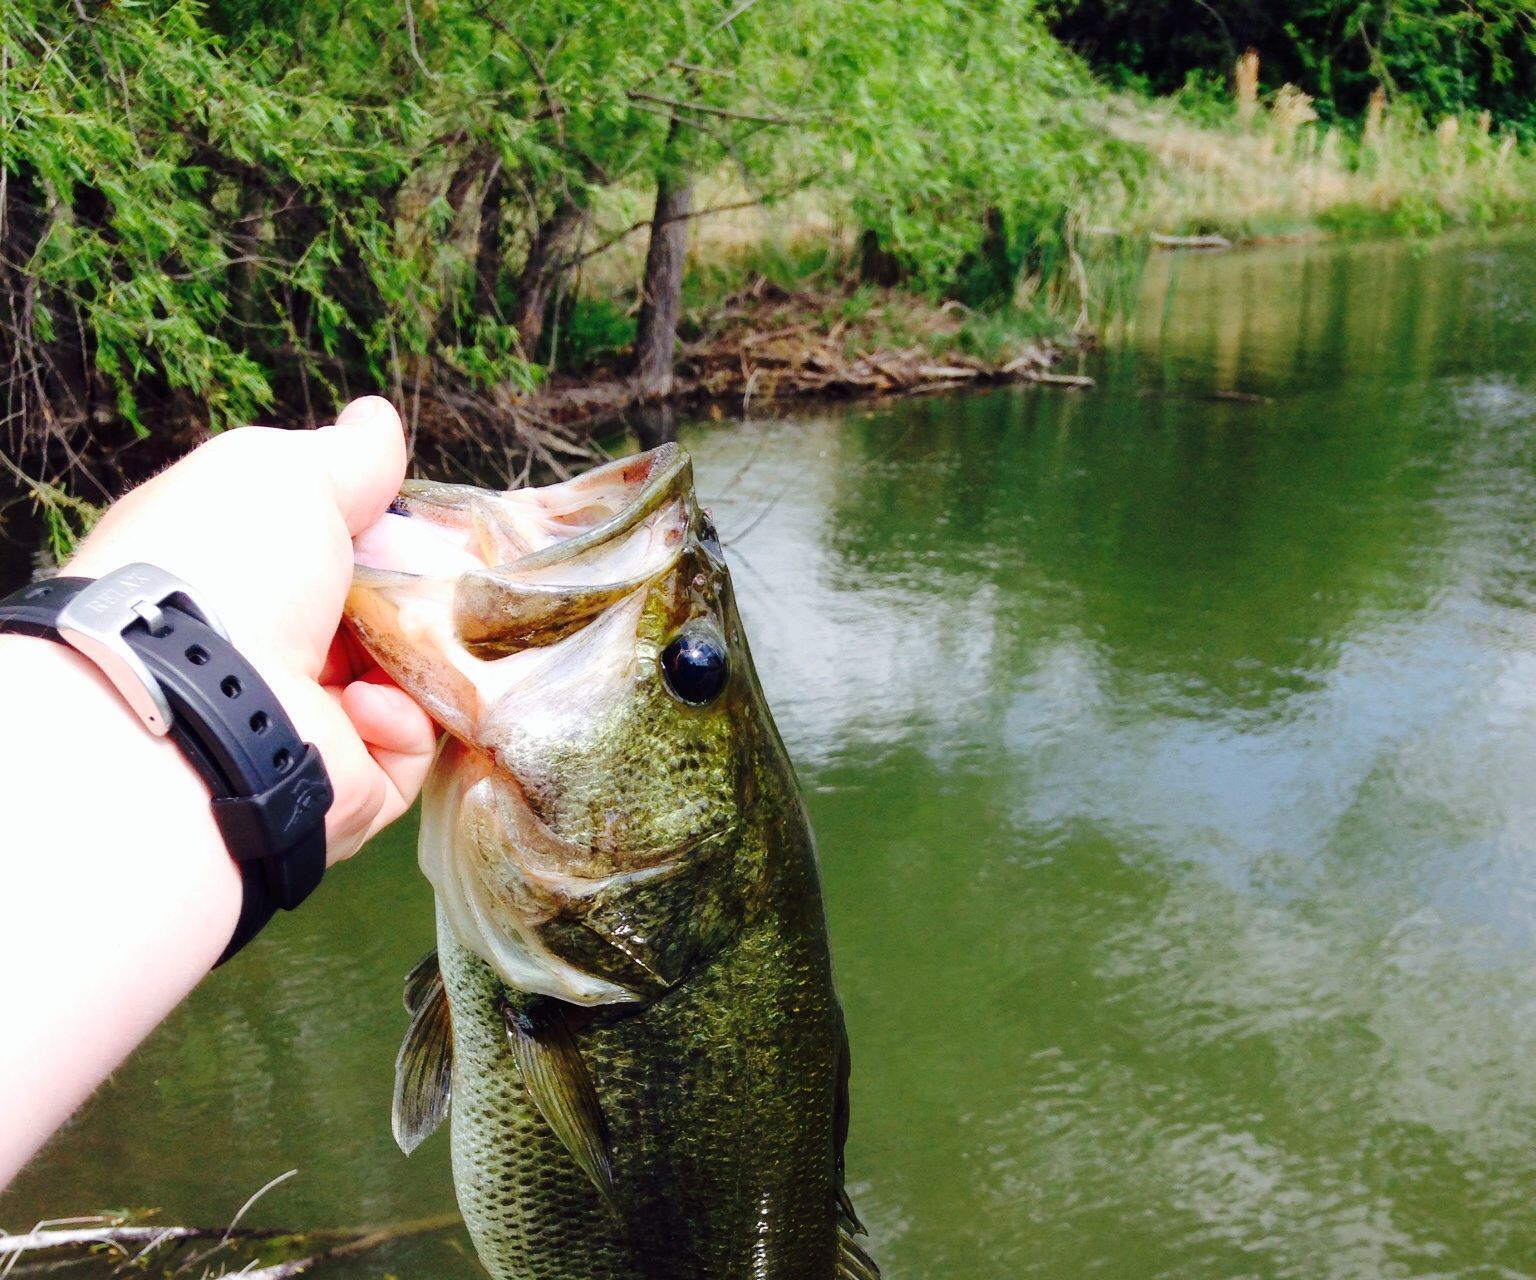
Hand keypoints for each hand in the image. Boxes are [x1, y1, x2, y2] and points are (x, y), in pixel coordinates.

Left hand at [66, 396, 437, 863]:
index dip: (375, 534)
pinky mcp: (339, 786)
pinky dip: (402, 723)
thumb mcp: (282, 474)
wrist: (197, 701)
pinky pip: (406, 750)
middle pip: (371, 617)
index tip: (418, 525)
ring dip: (416, 658)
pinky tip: (366, 704)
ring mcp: (298, 720)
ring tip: (411, 642)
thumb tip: (378, 419)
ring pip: (402, 683)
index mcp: (235, 571)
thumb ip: (344, 456)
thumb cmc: (228, 566)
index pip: (322, 551)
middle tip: (443, 583)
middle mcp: (261, 648)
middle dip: (415, 598)